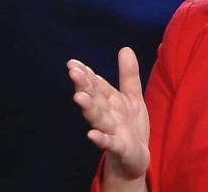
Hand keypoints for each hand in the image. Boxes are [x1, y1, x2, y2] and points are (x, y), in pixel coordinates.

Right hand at [67, 47, 149, 182]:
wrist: (135, 158)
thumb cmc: (130, 126)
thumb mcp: (132, 97)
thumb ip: (128, 74)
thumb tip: (125, 48)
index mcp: (109, 102)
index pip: (96, 86)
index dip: (86, 75)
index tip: (73, 63)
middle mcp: (107, 115)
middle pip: (94, 99)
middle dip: (84, 86)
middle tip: (72, 71)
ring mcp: (112, 132)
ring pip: (98, 119)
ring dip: (88, 108)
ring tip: (78, 97)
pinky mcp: (120, 148)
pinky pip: (110, 144)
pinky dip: (101, 140)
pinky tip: (91, 135)